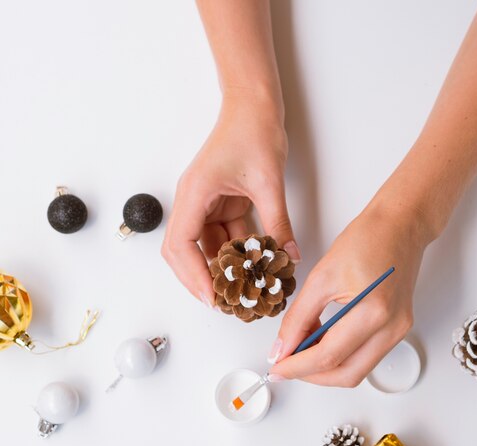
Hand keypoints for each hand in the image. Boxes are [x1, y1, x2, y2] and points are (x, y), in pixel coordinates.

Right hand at [162, 91, 300, 305]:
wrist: (254, 106)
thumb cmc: (253, 131)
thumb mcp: (268, 182)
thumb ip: (278, 222)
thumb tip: (288, 256)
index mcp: (194, 194)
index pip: (180, 244)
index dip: (193, 275)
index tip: (212, 296)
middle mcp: (195, 201)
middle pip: (185, 250)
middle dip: (201, 278)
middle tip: (223, 302)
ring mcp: (207, 203)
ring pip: (207, 245)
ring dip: (223, 267)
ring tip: (242, 290)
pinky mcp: (222, 203)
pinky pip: (225, 235)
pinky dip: (237, 252)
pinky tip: (254, 266)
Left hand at [268, 201, 429, 386]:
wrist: (400, 225)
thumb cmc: (368, 239)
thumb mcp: (321, 277)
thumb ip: (299, 318)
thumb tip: (281, 348)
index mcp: (373, 312)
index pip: (329, 357)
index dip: (297, 367)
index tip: (276, 367)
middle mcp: (391, 328)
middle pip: (347, 375)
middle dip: (311, 375)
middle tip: (285, 364)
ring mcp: (399, 331)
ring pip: (358, 370)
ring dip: (327, 367)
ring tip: (301, 348)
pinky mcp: (398, 328)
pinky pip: (367, 356)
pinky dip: (342, 355)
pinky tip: (322, 340)